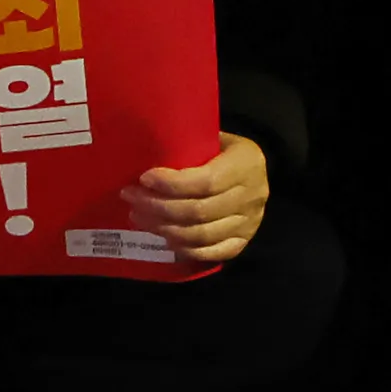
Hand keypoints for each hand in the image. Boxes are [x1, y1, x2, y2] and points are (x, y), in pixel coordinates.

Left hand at [128, 130, 270, 265]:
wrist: (258, 171)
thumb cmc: (226, 150)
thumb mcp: (216, 138)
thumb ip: (192, 145)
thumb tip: (149, 152)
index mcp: (246, 163)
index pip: (206, 181)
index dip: (172, 184)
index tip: (144, 178)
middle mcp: (253, 195)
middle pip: (199, 211)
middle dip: (158, 207)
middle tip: (131, 198)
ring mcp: (250, 223)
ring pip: (200, 235)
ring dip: (164, 228)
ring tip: (139, 216)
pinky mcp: (243, 242)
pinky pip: (210, 253)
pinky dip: (183, 248)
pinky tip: (163, 237)